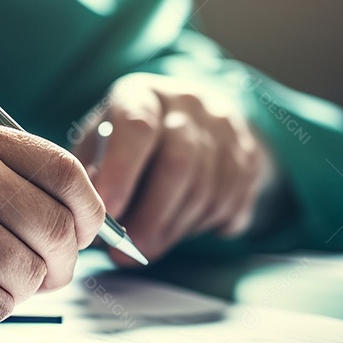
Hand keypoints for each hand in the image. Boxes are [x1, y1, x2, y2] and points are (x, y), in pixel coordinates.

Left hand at [72, 72, 273, 264]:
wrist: (190, 123)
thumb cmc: (128, 141)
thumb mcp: (99, 142)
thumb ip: (93, 172)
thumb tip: (94, 212)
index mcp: (143, 93)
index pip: (137, 125)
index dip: (122, 172)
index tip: (108, 211)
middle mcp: (189, 103)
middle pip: (179, 163)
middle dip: (152, 216)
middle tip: (130, 249)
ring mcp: (225, 128)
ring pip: (206, 190)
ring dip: (174, 229)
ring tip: (147, 246)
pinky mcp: (249, 156)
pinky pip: (229, 203)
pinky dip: (201, 227)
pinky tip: (177, 228)